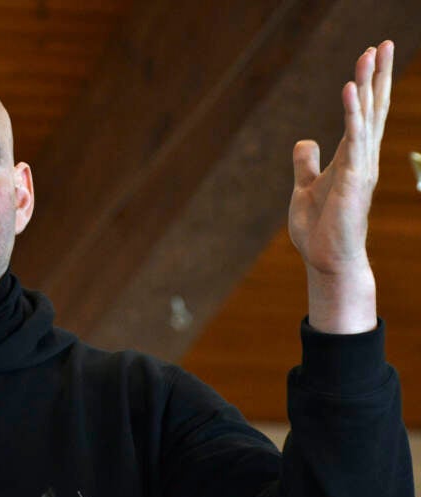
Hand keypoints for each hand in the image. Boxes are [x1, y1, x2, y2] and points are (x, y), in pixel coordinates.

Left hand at [288, 41, 393, 332]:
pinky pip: (353, 139)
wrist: (326, 260)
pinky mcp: (353, 179)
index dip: (368, 86)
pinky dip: (351, 113)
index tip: (372, 57)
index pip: (363, 116)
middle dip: (378, 75)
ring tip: (373, 52)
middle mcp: (362, 159)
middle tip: (385, 42)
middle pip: (373, 109)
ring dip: (370, 84)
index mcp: (351, 159)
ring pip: (368, 118)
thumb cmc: (320, 229)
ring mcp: (361, 168)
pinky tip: (350, 88)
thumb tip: (304, 141)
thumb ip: (306, 164)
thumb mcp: (306, 189)